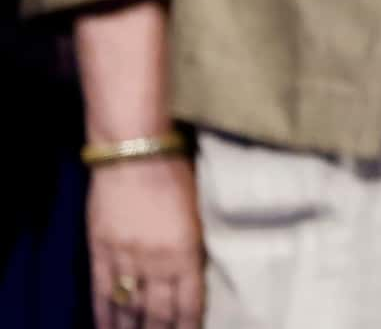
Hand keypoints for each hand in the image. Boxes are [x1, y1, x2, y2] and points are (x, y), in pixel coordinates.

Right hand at [88, 155, 203, 327]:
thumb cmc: (176, 173)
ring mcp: (125, 257)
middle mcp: (156, 260)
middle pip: (158, 310)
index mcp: (187, 250)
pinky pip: (102, 291)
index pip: (189, 300)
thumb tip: (190, 274)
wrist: (135, 152)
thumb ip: (191, 247)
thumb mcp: (196, 212)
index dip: (188, 323)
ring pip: (128, 306)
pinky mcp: (100, 250)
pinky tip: (105, 327)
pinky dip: (104, 313)